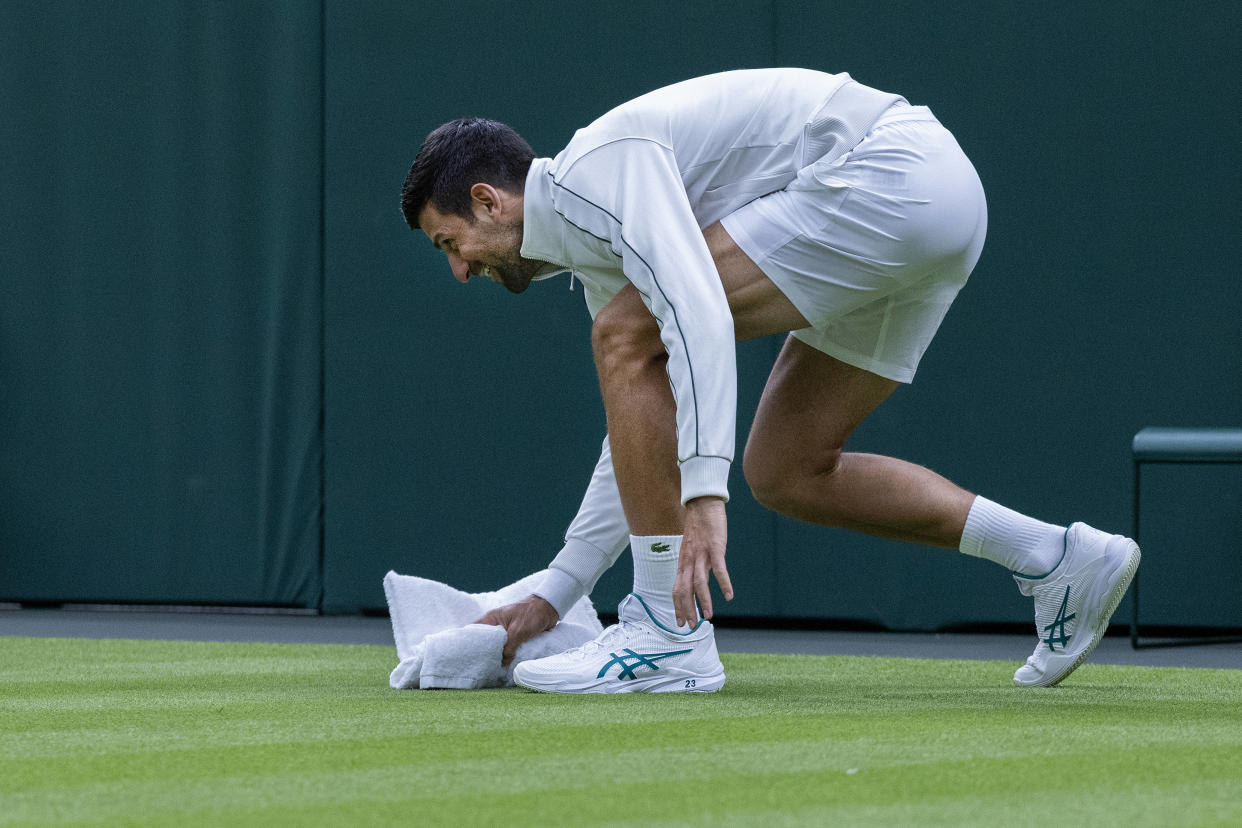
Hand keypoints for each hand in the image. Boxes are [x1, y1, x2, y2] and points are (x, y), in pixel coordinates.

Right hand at [474, 594, 559, 664]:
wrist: (549, 608)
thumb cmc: (532, 614)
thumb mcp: (518, 632)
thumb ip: (508, 648)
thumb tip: (502, 663)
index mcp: (492, 618)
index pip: (475, 631)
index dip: (470, 643)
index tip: (468, 656)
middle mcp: (496, 624)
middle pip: (485, 641)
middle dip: (484, 652)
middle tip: (481, 666)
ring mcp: (505, 630)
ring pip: (496, 645)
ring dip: (496, 654)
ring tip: (491, 668)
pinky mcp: (514, 636)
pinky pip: (507, 647)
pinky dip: (506, 654)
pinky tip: (505, 664)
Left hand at [674, 496, 732, 627]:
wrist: (702, 505)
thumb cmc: (698, 528)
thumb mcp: (691, 549)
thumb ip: (691, 564)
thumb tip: (694, 580)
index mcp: (683, 563)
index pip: (677, 589)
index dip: (678, 607)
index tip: (681, 622)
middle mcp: (689, 561)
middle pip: (684, 590)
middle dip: (687, 610)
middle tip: (692, 626)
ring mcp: (701, 555)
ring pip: (699, 583)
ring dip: (704, 601)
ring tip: (709, 617)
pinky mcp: (715, 548)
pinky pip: (718, 569)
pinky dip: (724, 583)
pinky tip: (729, 595)